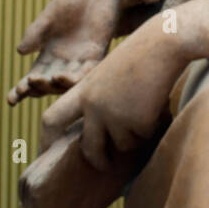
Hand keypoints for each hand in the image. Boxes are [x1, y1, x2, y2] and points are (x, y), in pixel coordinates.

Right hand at [7, 0, 127, 105]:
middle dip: (37, 88)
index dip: (22, 90)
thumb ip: (36, 33)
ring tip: (46, 79)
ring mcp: (81, 59)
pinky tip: (64, 76)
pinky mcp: (97, 53)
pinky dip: (77, 76)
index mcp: (49, 55)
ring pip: (67, 82)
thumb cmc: (71, 2)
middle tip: (27, 84)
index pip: (34, 78)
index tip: (10, 100)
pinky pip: (88, 71)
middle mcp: (64, 62)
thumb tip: (20, 52)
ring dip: (56, 85)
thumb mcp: (49, 17)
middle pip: (49, 84)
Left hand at [38, 0, 208, 169]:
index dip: (46, 140)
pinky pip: (143, 138)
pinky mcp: (137, 122)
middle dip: (97, 160)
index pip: (51, 119)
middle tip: (103, 165)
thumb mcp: (107, 75)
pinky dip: (151, 127)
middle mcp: (93, 106)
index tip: (45, 155)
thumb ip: (97, 100)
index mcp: (82, 91)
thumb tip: (99, 135)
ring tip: (145, 109)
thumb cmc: (138, 56)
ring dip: (135, 136)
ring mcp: (115, 115)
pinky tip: (156, 105)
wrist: (164, 42)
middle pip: (88, 148)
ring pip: (122, 145)